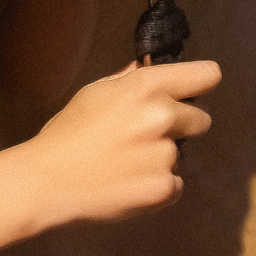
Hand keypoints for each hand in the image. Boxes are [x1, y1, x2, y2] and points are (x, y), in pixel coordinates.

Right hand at [13, 58, 219, 227]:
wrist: (49, 181)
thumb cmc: (68, 132)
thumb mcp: (95, 92)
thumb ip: (130, 79)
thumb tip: (151, 66)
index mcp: (146, 86)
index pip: (207, 75)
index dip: (200, 84)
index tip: (192, 92)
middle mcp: (163, 116)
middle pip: (202, 118)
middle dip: (181, 125)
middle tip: (147, 135)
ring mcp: (167, 155)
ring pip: (182, 153)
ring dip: (162, 157)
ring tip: (127, 163)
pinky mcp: (166, 188)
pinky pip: (175, 183)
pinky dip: (158, 184)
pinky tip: (129, 183)